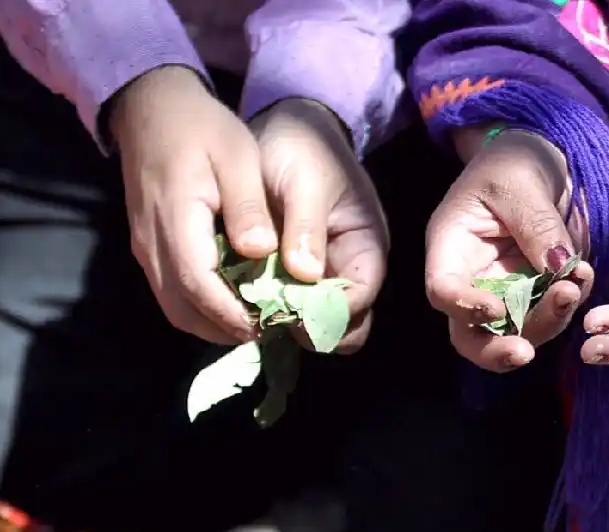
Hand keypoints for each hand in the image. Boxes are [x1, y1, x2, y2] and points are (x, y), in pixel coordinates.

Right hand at [110, 65, 276, 343]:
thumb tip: (261, 252)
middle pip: (182, 309)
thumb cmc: (201, 128)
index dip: (231, 313)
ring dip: (212, 324)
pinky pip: (171, 294)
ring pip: (174, 308)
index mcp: (175, 217)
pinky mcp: (148, 249)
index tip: (266, 325)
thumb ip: (247, 205)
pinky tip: (232, 304)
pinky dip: (200, 309)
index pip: (197, 284)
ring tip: (254, 322)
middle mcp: (151, 242)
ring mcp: (145, 249)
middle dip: (224, 329)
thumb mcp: (237, 155)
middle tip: (267, 330)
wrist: (151, 108)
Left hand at [251, 99, 387, 352]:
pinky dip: (266, 307)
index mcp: (366, 249)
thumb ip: (307, 225)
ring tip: (251, 302)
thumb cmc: (303, 147)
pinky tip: (242, 294)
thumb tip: (306, 274)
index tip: (288, 309)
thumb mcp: (306, 179)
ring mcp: (320, 278)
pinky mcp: (291, 277)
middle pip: (341, 326)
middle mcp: (348, 271)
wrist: (280, 128)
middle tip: (267, 310)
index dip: (326, 314)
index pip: (358, 302)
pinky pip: (284, 306)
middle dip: (307, 326)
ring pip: (311, 323)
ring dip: (283, 319)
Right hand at [424, 128, 593, 372]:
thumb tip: (559, 270)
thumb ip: (537, 226)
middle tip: (526, 354)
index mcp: (451, 248)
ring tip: (575, 286)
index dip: (463, 308)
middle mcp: (473, 281)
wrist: (540, 159)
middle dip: (496, 350)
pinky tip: (583, 277)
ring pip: (517, 332)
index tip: (495, 310)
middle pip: (470, 335)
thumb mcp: (521, 181)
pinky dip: (567, 306)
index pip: (443, 290)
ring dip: (547, 323)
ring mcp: (505, 292)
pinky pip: (549, 316)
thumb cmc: (513, 161)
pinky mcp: (536, 295)